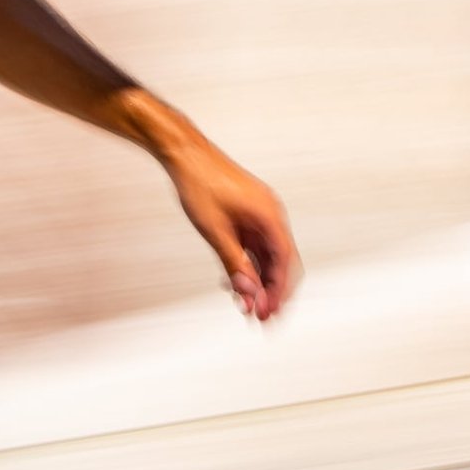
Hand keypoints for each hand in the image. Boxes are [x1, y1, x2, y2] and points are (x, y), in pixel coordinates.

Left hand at [168, 135, 300, 322]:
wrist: (184, 152)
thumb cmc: (199, 182)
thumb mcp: (215, 230)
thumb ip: (234, 263)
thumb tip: (248, 292)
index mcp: (269, 215)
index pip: (285, 261)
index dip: (279, 291)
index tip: (269, 313)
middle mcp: (270, 215)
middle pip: (280, 262)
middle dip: (272, 291)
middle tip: (260, 317)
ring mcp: (258, 215)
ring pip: (266, 257)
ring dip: (259, 282)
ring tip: (247, 307)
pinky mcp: (246, 215)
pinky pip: (254, 246)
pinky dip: (248, 266)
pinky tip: (237, 283)